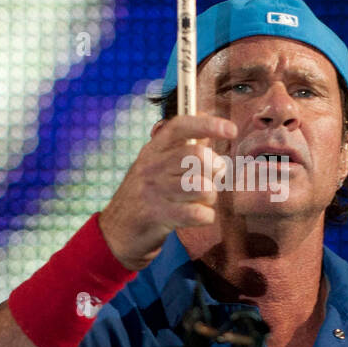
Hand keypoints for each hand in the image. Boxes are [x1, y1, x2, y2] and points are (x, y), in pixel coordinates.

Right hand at [99, 114, 236, 269]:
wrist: (117, 231)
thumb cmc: (145, 195)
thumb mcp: (155, 164)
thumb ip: (179, 143)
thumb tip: (203, 115)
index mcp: (153, 149)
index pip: (180, 126)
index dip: (208, 124)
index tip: (230, 129)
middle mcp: (152, 166)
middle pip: (198, 156)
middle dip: (216, 169)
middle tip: (213, 179)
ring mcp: (154, 191)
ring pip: (203, 186)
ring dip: (210, 196)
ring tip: (200, 200)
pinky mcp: (159, 216)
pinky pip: (199, 214)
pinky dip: (205, 217)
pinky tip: (196, 216)